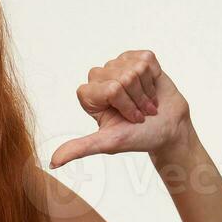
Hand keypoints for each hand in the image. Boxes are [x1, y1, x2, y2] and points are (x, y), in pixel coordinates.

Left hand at [49, 50, 189, 167]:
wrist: (168, 129)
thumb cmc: (139, 137)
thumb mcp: (108, 143)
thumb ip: (79, 148)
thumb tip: (52, 163)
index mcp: (88, 95)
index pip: (112, 89)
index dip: (125, 105)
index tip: (128, 118)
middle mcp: (100, 77)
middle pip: (124, 78)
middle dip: (137, 99)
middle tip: (139, 112)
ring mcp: (119, 65)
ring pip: (136, 69)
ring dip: (146, 92)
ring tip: (146, 103)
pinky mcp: (137, 58)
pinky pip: (146, 60)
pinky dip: (154, 77)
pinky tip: (151, 88)